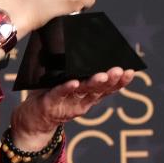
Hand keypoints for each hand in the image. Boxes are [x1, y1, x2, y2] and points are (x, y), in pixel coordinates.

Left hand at [9, 67, 135, 149]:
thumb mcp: (66, 81)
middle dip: (111, 80)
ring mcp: (68, 104)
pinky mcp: (52, 103)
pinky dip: (68, 88)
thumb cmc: (51, 94)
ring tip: (103, 75)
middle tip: (120, 71)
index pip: (107, 89)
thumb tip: (82, 44)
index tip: (131, 71)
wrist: (33, 117)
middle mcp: (81, 101)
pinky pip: (60, 93)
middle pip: (99, 90)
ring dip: (94, 83)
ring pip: (83, 92)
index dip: (120, 82)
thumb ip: (75, 70)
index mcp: (87, 95)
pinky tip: (74, 82)